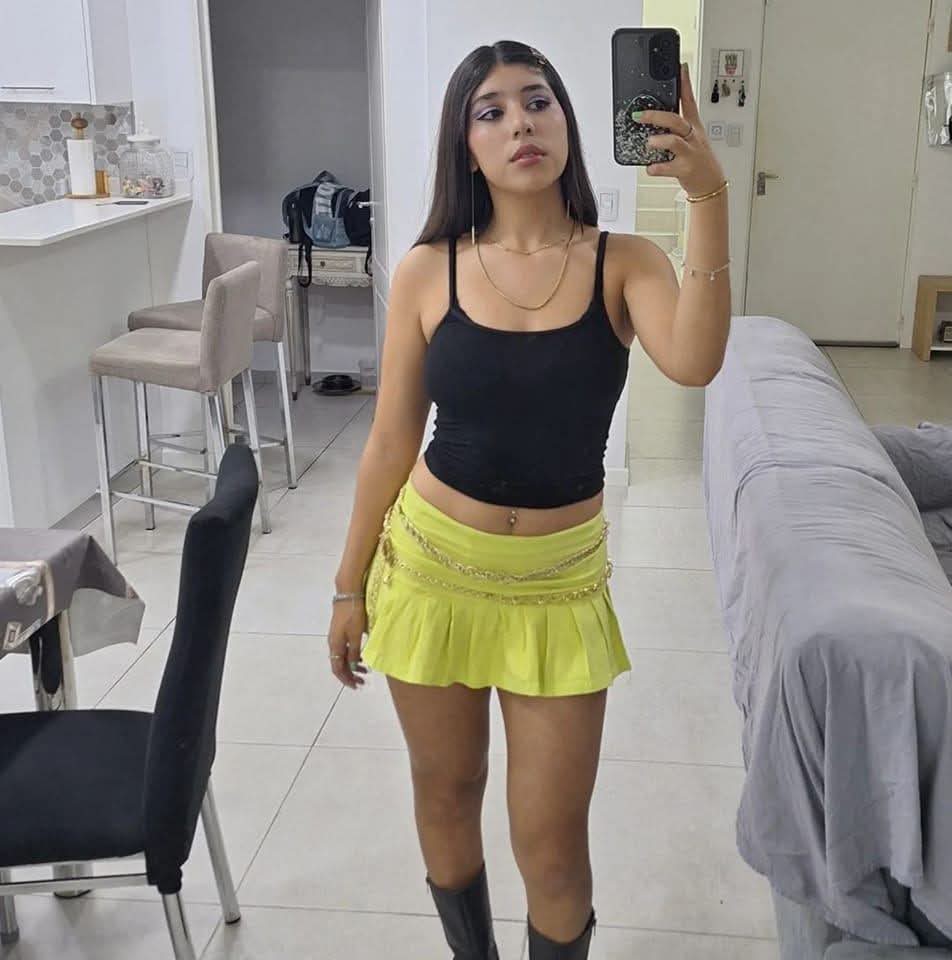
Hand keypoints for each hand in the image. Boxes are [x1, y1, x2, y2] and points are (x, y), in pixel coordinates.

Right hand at [327, 598, 368, 689]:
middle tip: (362, 681)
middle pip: (339, 664)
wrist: (348, 594)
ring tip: (365, 670)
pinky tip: (361, 656)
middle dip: (350, 675)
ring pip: (342, 657)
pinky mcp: (340, 630)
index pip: (337, 668)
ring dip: (352, 666)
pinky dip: (352, 656)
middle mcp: (333, 643)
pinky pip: (344, 649)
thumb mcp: (355, 634)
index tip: (356, 686)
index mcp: (335, 645)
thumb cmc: (353, 614)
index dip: (346, 679)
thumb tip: (353, 667)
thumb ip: (354, 651)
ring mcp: (336, 636)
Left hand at [637, 63, 725, 196]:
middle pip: (676, 120)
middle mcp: (692, 138)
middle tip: (640, 115)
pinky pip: (665, 167)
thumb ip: (676, 127)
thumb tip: (656, 119)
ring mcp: (689, 153)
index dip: (685, 83)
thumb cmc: (698, 159)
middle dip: (656, 116)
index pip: (690, 100)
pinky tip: (651, 167)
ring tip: (649, 143)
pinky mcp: (684, 170)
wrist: (710, 184)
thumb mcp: (692, 139)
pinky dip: (655, 168)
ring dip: (658, 141)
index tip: (680, 67)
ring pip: (673, 141)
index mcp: (694, 127)